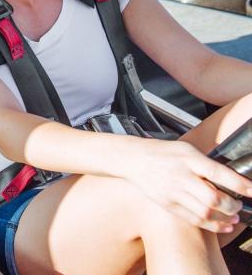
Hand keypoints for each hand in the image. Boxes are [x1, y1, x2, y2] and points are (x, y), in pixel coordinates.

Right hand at [124, 139, 251, 232]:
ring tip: (233, 216)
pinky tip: (222, 225)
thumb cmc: (164, 152)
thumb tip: (232, 180)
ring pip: (205, 212)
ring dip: (224, 218)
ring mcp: (173, 192)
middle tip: (238, 205)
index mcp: (188, 159)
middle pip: (212, 198)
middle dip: (232, 205)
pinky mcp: (168, 204)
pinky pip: (194, 219)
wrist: (135, 159)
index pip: (218, 173)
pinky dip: (212, 225)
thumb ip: (207, 164)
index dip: (239, 184)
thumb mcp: (187, 149)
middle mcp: (180, 176)